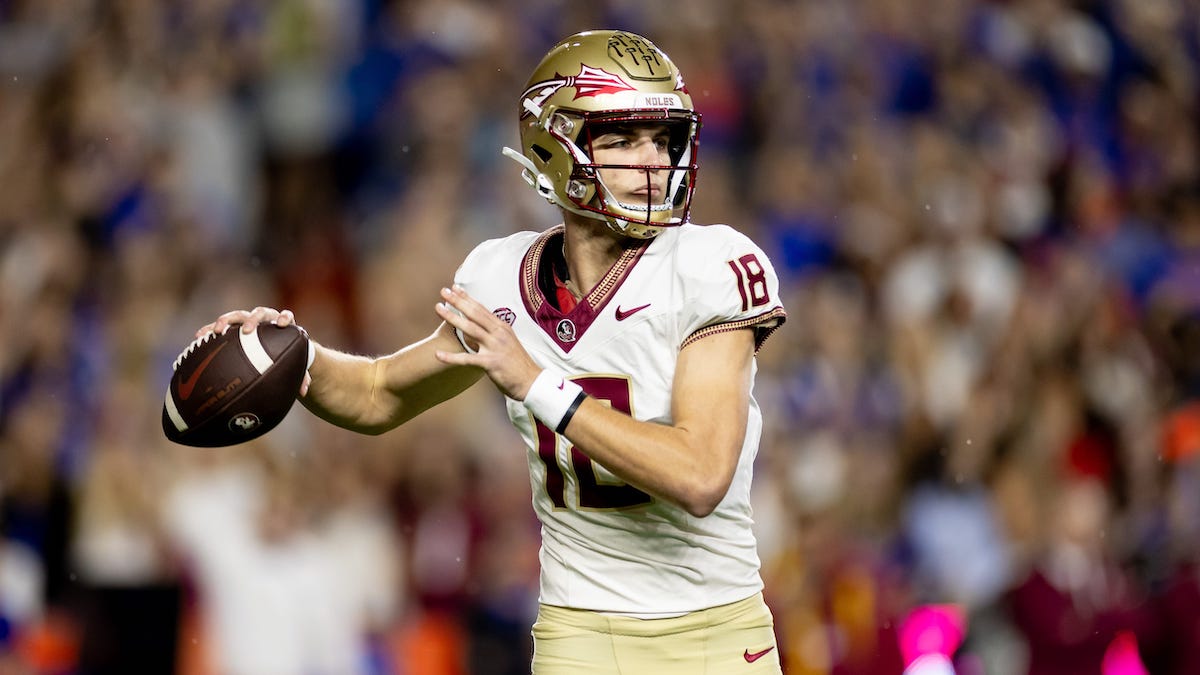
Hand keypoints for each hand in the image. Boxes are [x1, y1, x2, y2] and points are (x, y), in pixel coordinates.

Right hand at [197, 307, 312, 395]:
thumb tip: (304, 393)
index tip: (282, 323)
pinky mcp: (233, 325)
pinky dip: (210, 329)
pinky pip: (220, 325)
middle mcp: (265, 319)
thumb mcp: (295, 363)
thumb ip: (301, 375)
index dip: (284, 317)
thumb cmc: (287, 354)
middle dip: (252, 320)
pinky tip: (198, 337)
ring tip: (217, 330)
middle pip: (259, 313)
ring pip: (237, 315)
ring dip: (226, 320)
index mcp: (282, 324)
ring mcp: (247, 319)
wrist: (274, 346)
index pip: (285, 315)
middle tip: (247, 331)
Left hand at [434, 286, 541, 399]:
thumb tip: (473, 331)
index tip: (455, 288)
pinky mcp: (490, 363)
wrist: (531, 382)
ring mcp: (495, 347)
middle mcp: (499, 334)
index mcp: (502, 328)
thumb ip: (491, 335)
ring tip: (438, 308)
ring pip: (470, 329)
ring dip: (452, 317)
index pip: (482, 309)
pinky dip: (451, 357)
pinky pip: (467, 359)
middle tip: (443, 291)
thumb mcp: (507, 343)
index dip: (467, 298)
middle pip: (475, 314)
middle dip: (458, 301)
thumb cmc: (517, 364)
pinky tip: (438, 354)